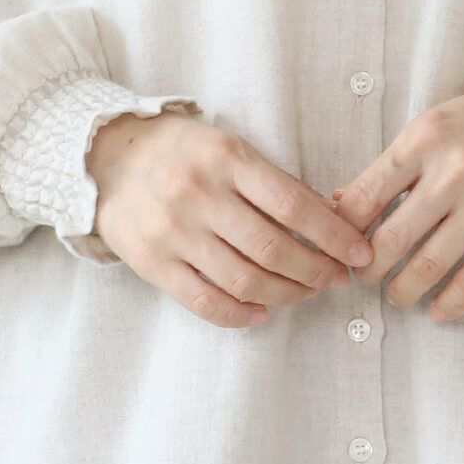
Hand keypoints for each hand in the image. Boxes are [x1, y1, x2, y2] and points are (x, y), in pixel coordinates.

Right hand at [86, 110, 375, 328]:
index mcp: (227, 159)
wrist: (104, 156)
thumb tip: (333, 217)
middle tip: (336, 278)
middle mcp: (200, 195)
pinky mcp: (152, 263)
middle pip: (273, 248)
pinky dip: (239, 314)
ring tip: (305, 293)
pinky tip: (262, 312)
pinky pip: (204, 301)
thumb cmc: (182, 152)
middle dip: (316, 271)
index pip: (294, 205)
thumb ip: (274, 183)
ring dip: (286, 294)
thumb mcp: (230, 148)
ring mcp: (173, 232)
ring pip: (243, 279)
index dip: (334, 235)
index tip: (359, 253)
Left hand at [329, 73, 463, 321]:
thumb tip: (343, 201)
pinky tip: (435, 310)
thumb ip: (394, 163)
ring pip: (426, 266)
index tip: (341, 246)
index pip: (364, 197)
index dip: (343, 231)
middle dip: (367, 269)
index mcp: (424, 140)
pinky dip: (448, 304)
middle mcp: (453, 173)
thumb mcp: (435, 124)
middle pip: (390, 240)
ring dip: (401, 291)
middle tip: (364, 277)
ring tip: (396, 294)